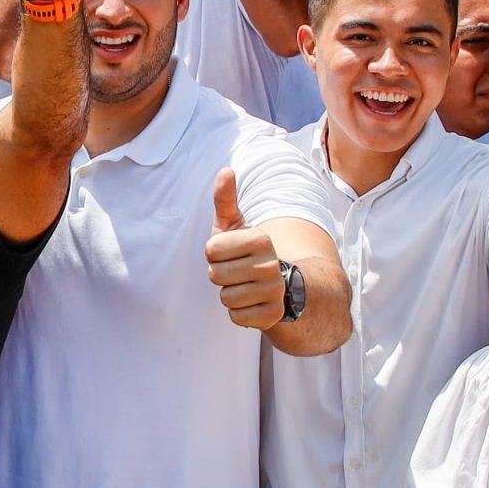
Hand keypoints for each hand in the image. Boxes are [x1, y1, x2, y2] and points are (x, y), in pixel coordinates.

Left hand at [204, 169, 287, 328]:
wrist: (279, 285)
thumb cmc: (246, 252)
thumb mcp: (233, 225)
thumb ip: (225, 199)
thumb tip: (226, 170)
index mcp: (260, 239)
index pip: (210, 251)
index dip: (214, 254)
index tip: (230, 253)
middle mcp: (271, 264)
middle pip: (215, 275)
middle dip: (220, 275)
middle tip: (237, 271)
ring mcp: (274, 291)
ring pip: (225, 298)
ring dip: (229, 294)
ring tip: (245, 286)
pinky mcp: (272, 315)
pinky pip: (236, 317)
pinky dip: (239, 313)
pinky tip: (252, 303)